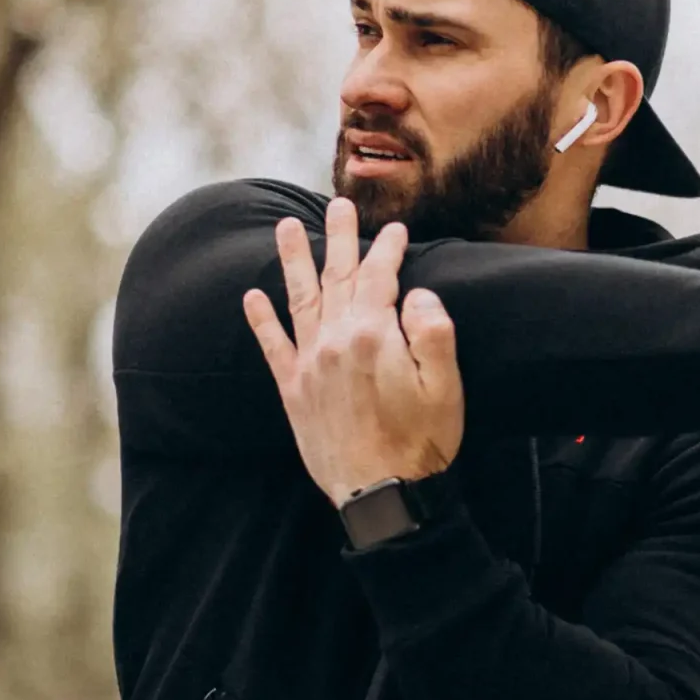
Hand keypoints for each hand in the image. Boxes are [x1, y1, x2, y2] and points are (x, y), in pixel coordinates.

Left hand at [240, 197, 464, 504]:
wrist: (382, 494)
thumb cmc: (422, 443)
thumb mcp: (446, 386)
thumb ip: (434, 332)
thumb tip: (415, 294)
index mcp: (374, 335)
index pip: (379, 277)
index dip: (388, 249)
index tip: (396, 229)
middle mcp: (335, 341)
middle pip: (337, 277)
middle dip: (340, 238)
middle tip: (339, 205)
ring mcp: (310, 364)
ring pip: (300, 299)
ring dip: (294, 261)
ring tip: (286, 227)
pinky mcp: (294, 391)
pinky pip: (273, 346)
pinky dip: (262, 320)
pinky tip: (253, 296)